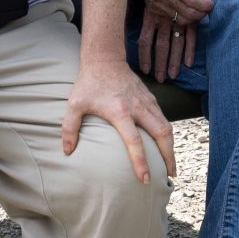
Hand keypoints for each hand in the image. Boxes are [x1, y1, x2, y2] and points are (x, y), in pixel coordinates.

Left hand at [61, 59, 174, 184]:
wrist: (105, 59)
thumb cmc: (88, 83)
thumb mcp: (74, 105)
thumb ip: (69, 129)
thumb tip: (67, 152)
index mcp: (120, 112)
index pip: (134, 141)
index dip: (140, 161)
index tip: (145, 178)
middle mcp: (138, 108)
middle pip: (161, 134)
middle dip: (168, 156)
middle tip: (170, 175)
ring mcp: (147, 102)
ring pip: (167, 127)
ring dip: (171, 147)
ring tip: (171, 164)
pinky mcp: (151, 99)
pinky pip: (164, 119)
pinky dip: (167, 134)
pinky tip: (165, 145)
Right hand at [129, 0, 211, 20]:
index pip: (193, 0)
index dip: (205, 5)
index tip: (211, 4)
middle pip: (189, 13)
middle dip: (202, 13)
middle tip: (207, 9)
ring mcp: (157, 4)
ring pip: (182, 20)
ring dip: (194, 18)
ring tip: (199, 11)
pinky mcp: (154, 10)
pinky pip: (173, 19)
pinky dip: (184, 18)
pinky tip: (187, 11)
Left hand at [137, 6, 200, 82]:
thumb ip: (147, 14)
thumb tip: (144, 33)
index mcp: (150, 16)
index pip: (145, 40)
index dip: (144, 56)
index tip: (145, 70)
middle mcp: (163, 20)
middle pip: (161, 46)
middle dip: (160, 64)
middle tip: (160, 80)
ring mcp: (178, 19)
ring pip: (175, 44)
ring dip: (174, 61)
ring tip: (173, 75)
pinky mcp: (191, 17)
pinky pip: (191, 36)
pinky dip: (190, 50)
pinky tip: (188, 63)